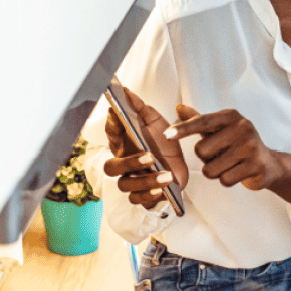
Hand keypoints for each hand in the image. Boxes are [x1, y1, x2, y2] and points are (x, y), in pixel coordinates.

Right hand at [102, 88, 188, 209]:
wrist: (180, 167)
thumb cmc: (163, 144)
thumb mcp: (156, 122)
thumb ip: (140, 108)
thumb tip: (126, 91)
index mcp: (124, 143)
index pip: (111, 134)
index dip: (112, 125)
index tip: (118, 113)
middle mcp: (123, 163)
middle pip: (111, 167)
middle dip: (129, 163)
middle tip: (150, 155)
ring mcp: (131, 180)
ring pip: (125, 185)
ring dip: (146, 181)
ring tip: (166, 176)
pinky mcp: (142, 195)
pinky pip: (138, 199)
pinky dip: (149, 194)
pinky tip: (163, 188)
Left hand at [163, 106, 281, 190]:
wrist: (269, 163)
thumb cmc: (238, 144)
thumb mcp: (219, 129)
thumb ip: (198, 120)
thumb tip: (179, 108)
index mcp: (231, 116)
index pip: (201, 122)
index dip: (183, 129)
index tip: (167, 135)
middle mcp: (242, 128)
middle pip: (201, 151)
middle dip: (205, 158)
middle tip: (221, 154)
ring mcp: (250, 147)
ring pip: (211, 169)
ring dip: (215, 171)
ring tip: (229, 164)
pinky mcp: (256, 166)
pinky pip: (225, 180)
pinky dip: (226, 180)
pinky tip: (237, 172)